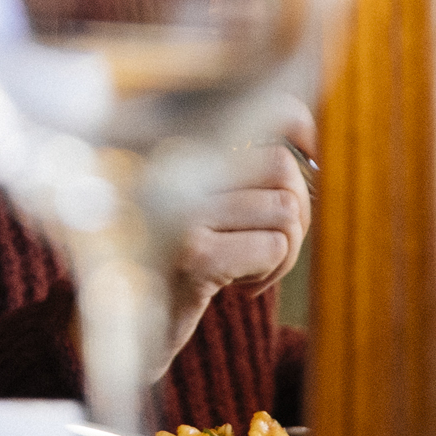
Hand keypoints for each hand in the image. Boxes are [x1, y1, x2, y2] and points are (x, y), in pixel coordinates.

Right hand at [155, 106, 316, 373]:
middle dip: (296, 211)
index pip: (262, 110)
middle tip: (274, 244)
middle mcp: (173, 166)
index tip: (316, 159)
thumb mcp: (201, 204)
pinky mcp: (193, 254)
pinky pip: (274, 249)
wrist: (119, 326)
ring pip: (285, 212)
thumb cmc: (170, 261)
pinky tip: (237, 287)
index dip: (303, 127)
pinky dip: (268, 273)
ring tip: (250, 268)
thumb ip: (242, 174)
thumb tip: (314, 159)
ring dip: (283, 251)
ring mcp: (180, 209)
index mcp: (178, 145)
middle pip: (281, 168)